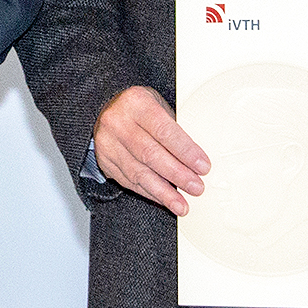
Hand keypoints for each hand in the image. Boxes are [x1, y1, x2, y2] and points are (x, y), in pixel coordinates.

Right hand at [93, 85, 209, 215]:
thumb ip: (175, 130)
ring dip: (164, 192)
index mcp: (136, 103)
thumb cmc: (140, 109)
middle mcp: (118, 122)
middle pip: (150, 154)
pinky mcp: (104, 161)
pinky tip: (164, 199)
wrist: (107, 110)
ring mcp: (108, 143)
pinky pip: (129, 182)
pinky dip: (150, 193)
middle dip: (177, 174)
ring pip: (138, 173)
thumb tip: (197, 161)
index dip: (185, 151)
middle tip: (196, 187)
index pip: (164, 131)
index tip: (203, 167)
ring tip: (181, 204)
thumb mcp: (159, 107)